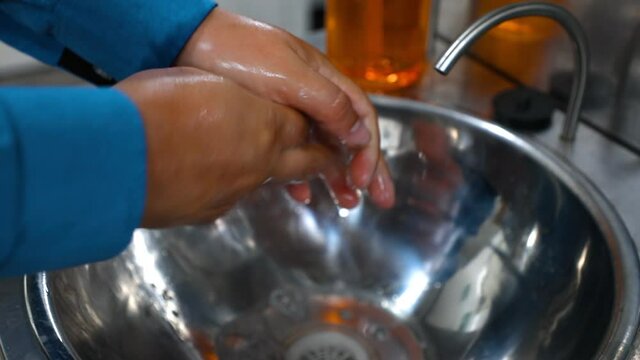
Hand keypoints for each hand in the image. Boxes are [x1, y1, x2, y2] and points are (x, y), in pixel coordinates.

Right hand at [117, 67, 333, 226]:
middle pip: (307, 163)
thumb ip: (234, 99)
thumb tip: (236, 106)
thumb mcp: (205, 83)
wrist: (118, 156)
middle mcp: (260, 163)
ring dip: (270, 173)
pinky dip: (230, 186)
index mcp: (264, 124)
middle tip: (330, 161)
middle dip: (321, 160)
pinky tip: (213, 177)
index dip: (311, 124)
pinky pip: (231, 197)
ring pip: (266, 181)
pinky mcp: (210, 212)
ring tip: (270, 171)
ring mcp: (236, 192)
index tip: (314, 124)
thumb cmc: (156, 108)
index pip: (306, 125)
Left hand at [176, 9, 394, 207]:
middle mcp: (311, 95)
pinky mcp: (265, 121)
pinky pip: (292, 151)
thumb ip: (326, 103)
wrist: (185, 44)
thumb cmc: (235, 51)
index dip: (368, 150)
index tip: (365, 180)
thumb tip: (358, 133)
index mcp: (323, 80)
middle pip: (348, 135)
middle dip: (366, 168)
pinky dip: (300, 173)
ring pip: (323, 146)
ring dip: (336, 175)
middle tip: (379, 199)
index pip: (360, 118)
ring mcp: (289, 108)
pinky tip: (302, 192)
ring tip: (345, 202)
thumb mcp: (287, 76)